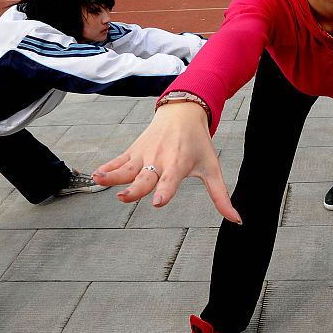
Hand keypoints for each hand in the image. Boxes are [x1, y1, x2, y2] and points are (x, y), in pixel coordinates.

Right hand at [92, 103, 239, 222]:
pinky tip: (96, 174)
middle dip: (135, 188)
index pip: (171, 180)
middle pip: (145, 177)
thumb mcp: (212, 168)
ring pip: (127, 168)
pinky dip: (107, 167)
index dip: (165, 191)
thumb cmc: (198, 142)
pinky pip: (119, 160)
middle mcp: (160, 159)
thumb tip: (237, 220)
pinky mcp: (135, 150)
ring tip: (100, 180)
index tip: (159, 202)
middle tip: (123, 196)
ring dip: (113, 175)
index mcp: (179, 164)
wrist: (183, 111)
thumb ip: (221, 196)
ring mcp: (145, 154)